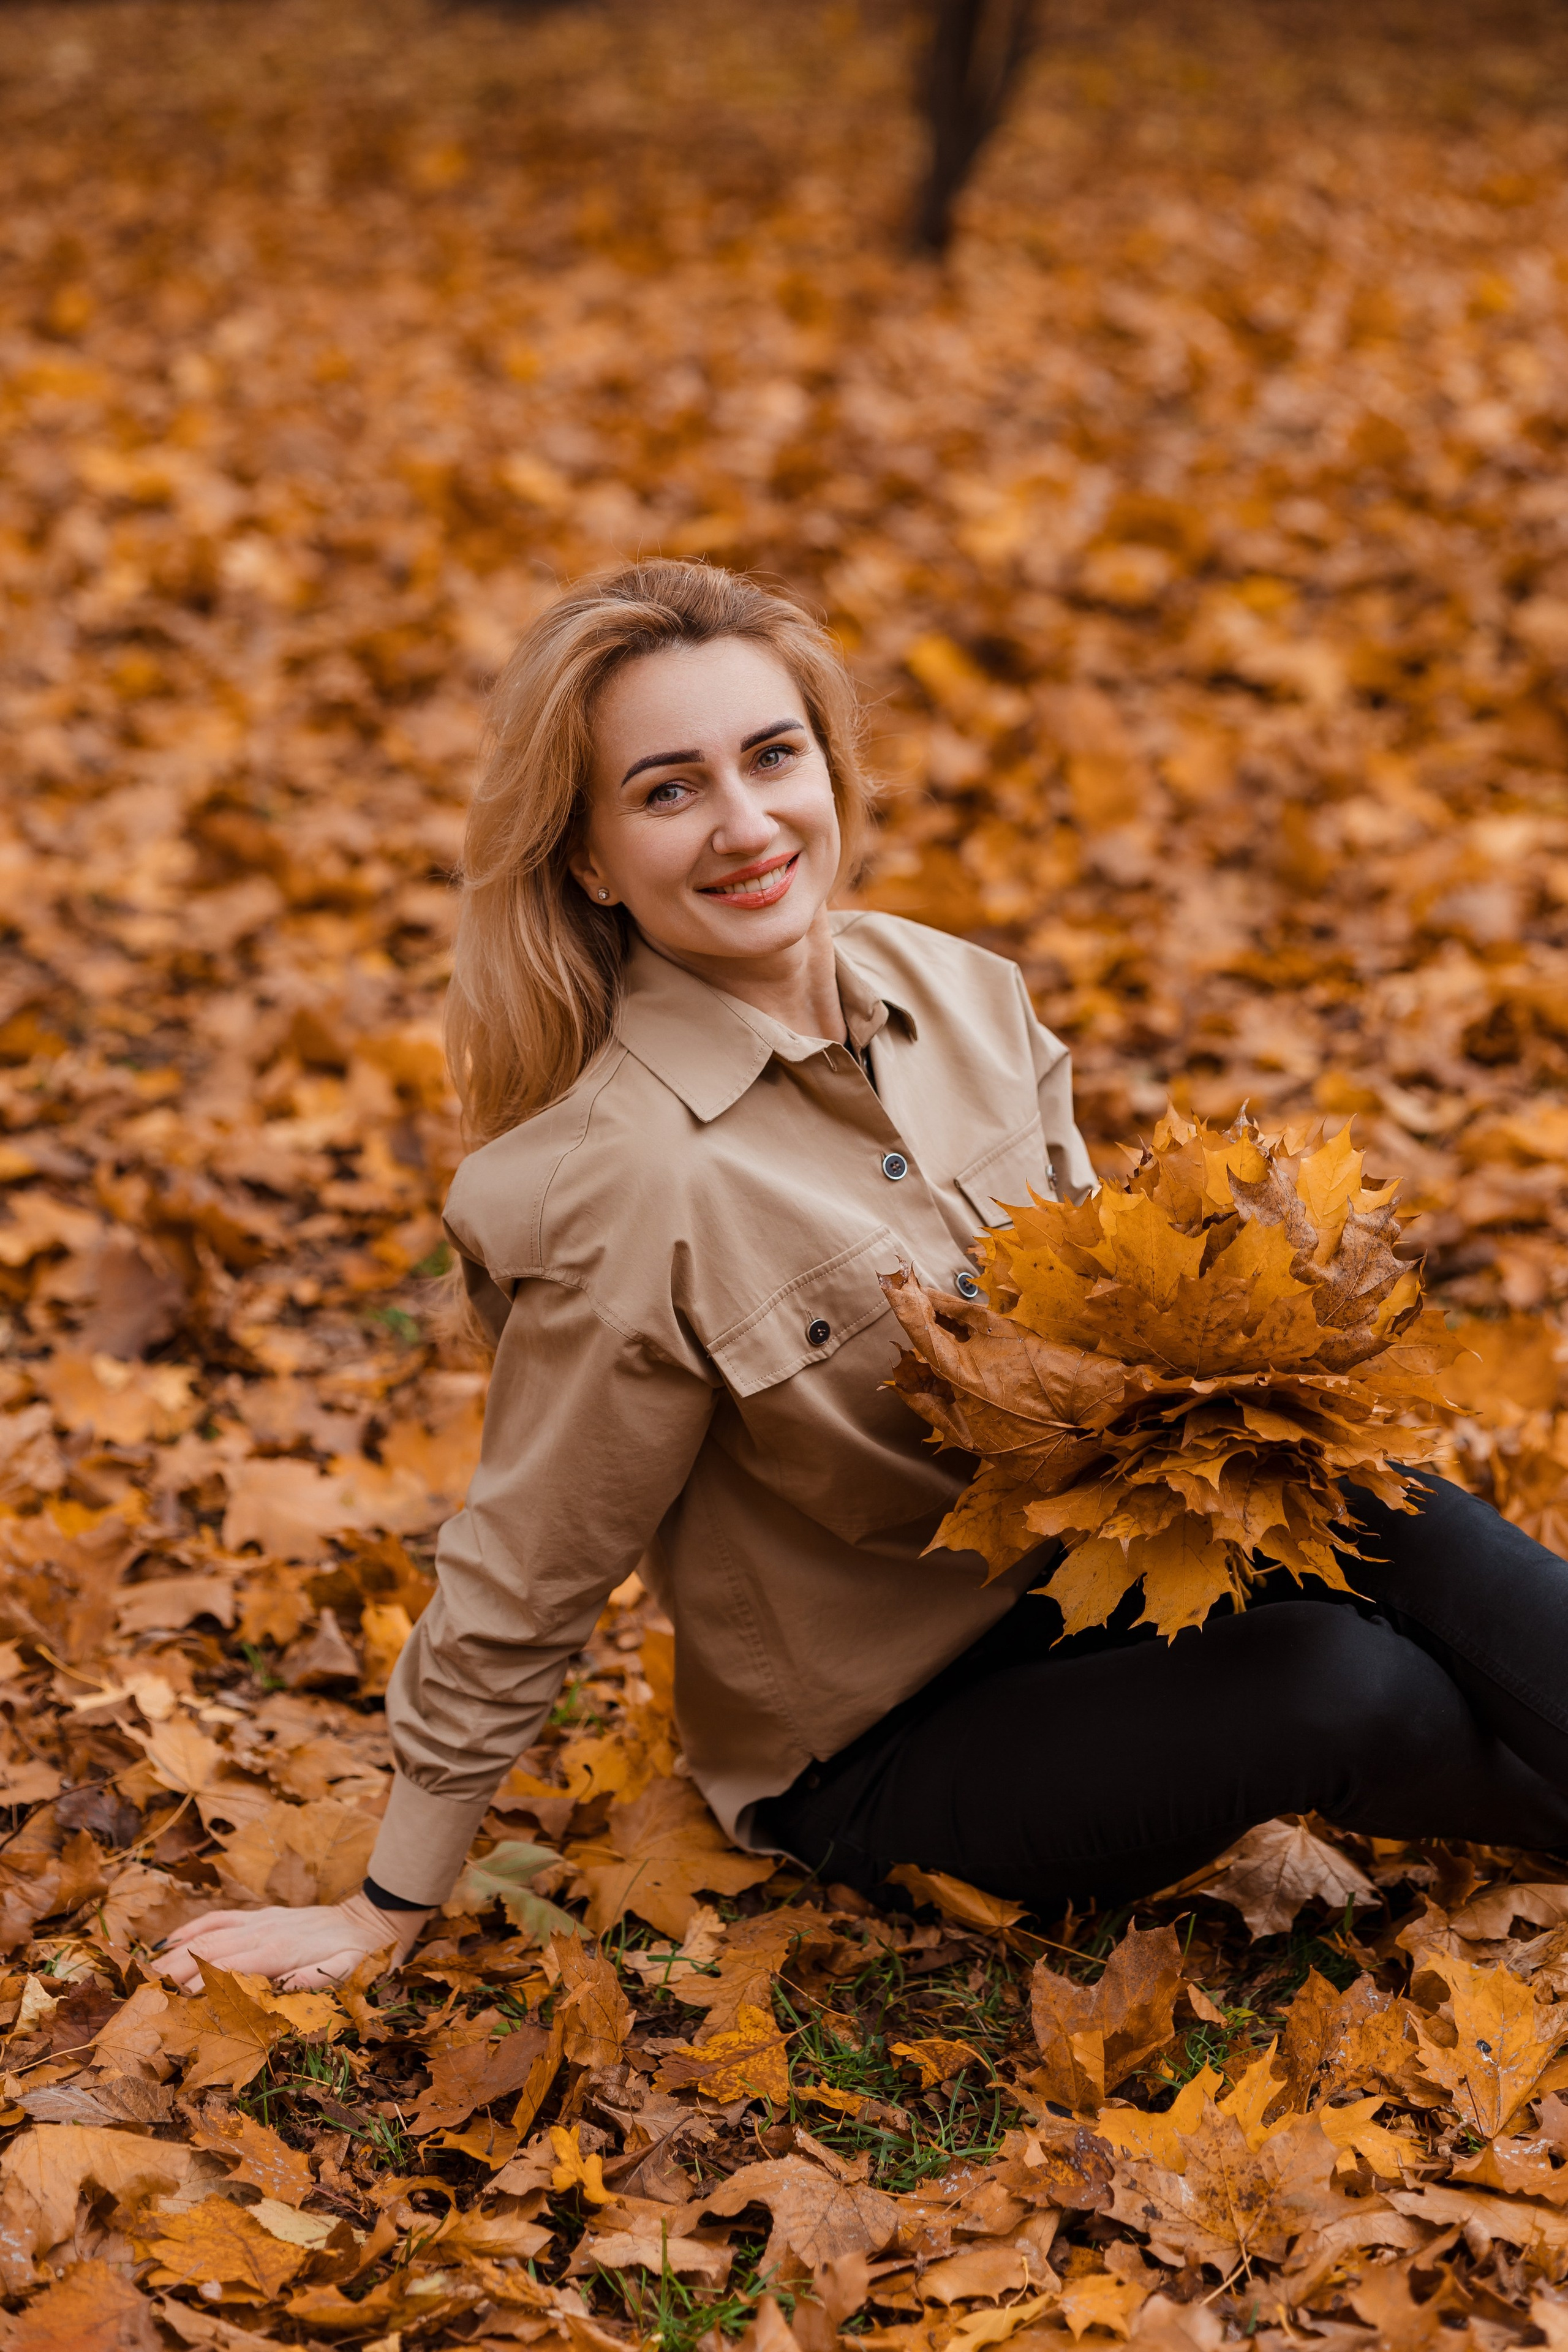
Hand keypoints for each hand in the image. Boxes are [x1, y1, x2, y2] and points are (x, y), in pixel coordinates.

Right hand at [158, 1891, 430, 1991]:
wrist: (371, 1920)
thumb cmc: (359, 1955)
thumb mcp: (347, 1973)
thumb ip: (315, 1980)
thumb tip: (281, 1989)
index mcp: (279, 1953)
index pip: (228, 1971)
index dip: (198, 1988)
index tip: (169, 2007)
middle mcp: (263, 1933)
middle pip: (208, 1954)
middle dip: (175, 1975)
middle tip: (142, 1998)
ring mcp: (259, 1922)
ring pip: (208, 1936)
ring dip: (176, 1955)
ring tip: (145, 1976)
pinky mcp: (260, 1916)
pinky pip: (220, 1919)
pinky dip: (193, 1928)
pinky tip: (170, 1941)